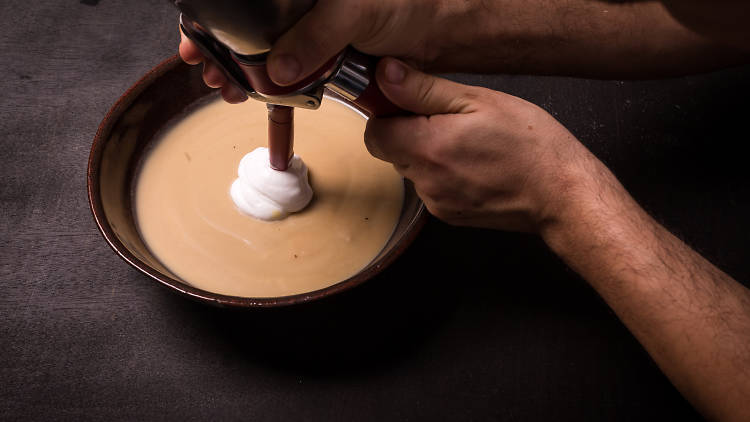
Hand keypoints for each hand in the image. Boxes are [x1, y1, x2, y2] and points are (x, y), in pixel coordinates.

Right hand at [178, 0, 442, 100]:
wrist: (439, 31)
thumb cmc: (404, 2)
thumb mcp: (353, 12)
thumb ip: (315, 37)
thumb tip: (279, 68)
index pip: (247, 4)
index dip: (216, 21)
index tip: (195, 40)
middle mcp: (300, 8)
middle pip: (250, 30)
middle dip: (225, 53)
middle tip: (210, 75)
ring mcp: (312, 35)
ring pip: (269, 56)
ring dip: (247, 76)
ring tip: (229, 92)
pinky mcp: (325, 59)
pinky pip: (294, 76)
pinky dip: (278, 91)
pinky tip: (262, 101)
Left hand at [365, 58, 602, 232]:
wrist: (560, 194)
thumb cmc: (531, 145)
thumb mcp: (479, 101)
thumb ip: (424, 90)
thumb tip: (386, 76)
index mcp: (429, 147)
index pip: (374, 132)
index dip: (388, 114)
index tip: (410, 105)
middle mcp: (426, 180)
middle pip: (391, 151)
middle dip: (409, 132)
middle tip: (449, 120)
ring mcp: (436, 202)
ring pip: (411, 169)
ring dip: (426, 153)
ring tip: (467, 144)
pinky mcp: (447, 215)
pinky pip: (429, 187)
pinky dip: (441, 173)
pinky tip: (473, 165)